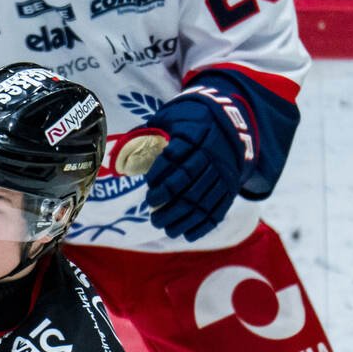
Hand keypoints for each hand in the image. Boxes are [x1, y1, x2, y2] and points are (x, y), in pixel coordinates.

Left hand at [142, 85, 256, 240]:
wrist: (232, 123)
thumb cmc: (191, 121)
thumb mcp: (171, 117)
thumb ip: (148, 132)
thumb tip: (120, 155)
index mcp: (195, 133)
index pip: (177, 155)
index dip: (161, 172)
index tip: (149, 185)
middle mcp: (212, 153)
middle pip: (189, 181)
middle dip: (168, 200)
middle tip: (151, 212)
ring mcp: (224, 173)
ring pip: (203, 198)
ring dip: (182, 217)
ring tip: (163, 226)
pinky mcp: (231, 187)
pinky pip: (218, 209)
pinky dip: (202, 225)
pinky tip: (186, 234)